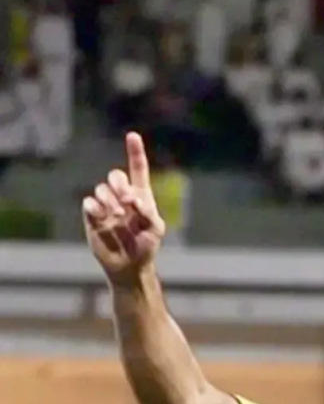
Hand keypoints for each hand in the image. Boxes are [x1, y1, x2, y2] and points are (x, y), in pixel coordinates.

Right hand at [82, 132, 165, 281]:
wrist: (130, 267)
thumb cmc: (146, 247)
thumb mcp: (155, 229)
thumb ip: (148, 211)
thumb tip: (133, 200)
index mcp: (140, 197)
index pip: (137, 170)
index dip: (135, 152)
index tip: (133, 136)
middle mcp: (121, 198)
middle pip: (115, 176)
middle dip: (120, 183)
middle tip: (127, 199)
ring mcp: (106, 207)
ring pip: (101, 189)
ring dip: (109, 199)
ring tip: (116, 215)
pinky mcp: (93, 218)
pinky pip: (88, 204)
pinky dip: (94, 207)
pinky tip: (101, 216)